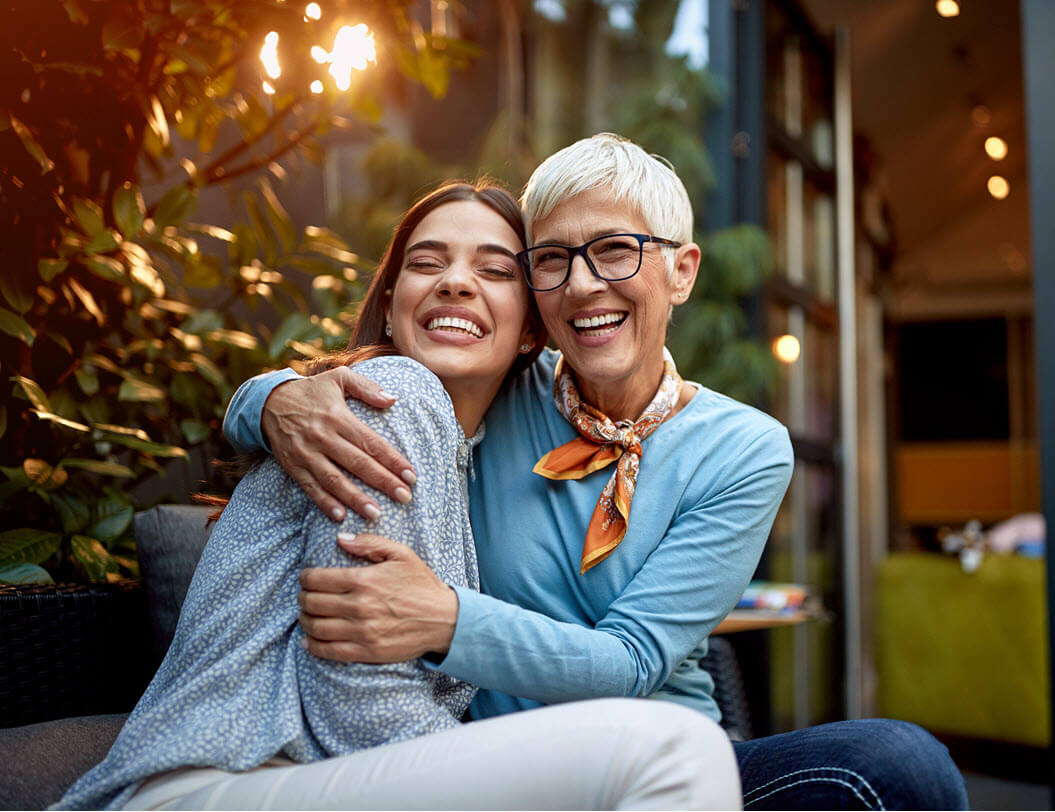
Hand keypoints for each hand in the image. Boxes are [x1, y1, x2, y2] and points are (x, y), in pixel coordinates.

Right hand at [261, 367, 416, 521]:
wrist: (268, 402)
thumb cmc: (312, 391)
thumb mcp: (338, 378)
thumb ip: (367, 387)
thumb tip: (393, 400)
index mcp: (338, 416)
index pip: (371, 442)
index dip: (392, 460)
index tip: (411, 475)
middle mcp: (323, 436)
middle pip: (357, 463)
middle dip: (383, 481)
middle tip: (404, 497)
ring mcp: (306, 453)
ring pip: (334, 479)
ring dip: (355, 498)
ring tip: (376, 514)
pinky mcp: (293, 466)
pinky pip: (310, 487)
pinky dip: (324, 502)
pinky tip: (340, 515)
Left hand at [298, 533, 458, 662]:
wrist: (444, 620)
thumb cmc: (422, 585)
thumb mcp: (401, 554)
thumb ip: (369, 543)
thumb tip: (340, 539)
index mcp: (364, 580)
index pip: (317, 579)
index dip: (305, 578)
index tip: (306, 578)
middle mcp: (359, 606)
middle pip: (311, 603)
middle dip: (302, 598)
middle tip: (305, 596)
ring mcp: (362, 631)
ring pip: (316, 628)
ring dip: (305, 620)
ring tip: (307, 615)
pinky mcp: (366, 651)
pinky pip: (329, 651)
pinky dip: (312, 646)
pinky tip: (309, 640)